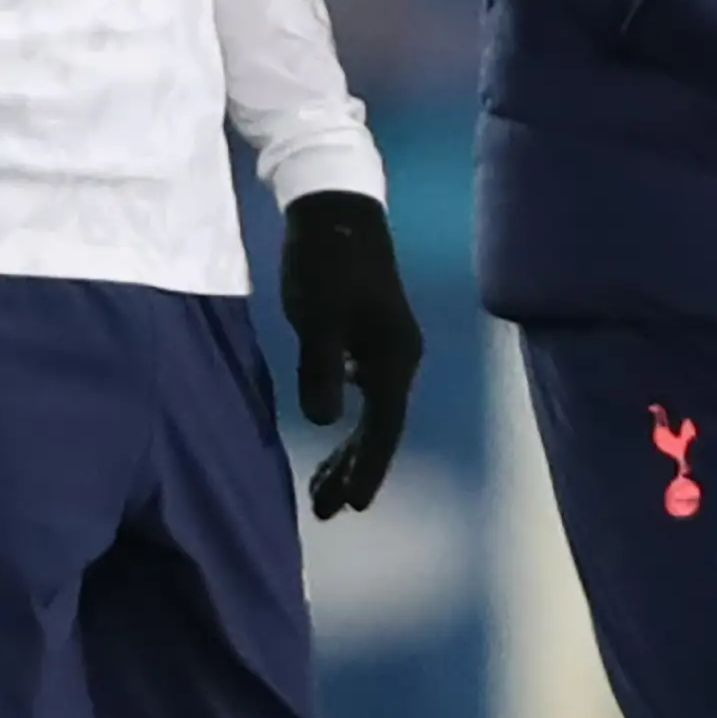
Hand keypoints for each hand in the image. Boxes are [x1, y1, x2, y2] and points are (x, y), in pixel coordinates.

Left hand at [280, 191, 422, 517]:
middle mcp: (400, 357)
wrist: (335, 207)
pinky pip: (365, 392)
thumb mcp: (317, 317)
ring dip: (350, 450)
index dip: (369, 469)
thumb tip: (325, 424)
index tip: (354, 507)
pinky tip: (332, 433)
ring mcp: (388, 345)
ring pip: (374, 412)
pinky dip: (348, 421)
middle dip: (355, 470)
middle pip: (382, 427)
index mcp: (394, 356)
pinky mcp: (371, 334)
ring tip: (322, 488)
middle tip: (326, 511)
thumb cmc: (325, 261)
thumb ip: (321, 370)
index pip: (385, 427)